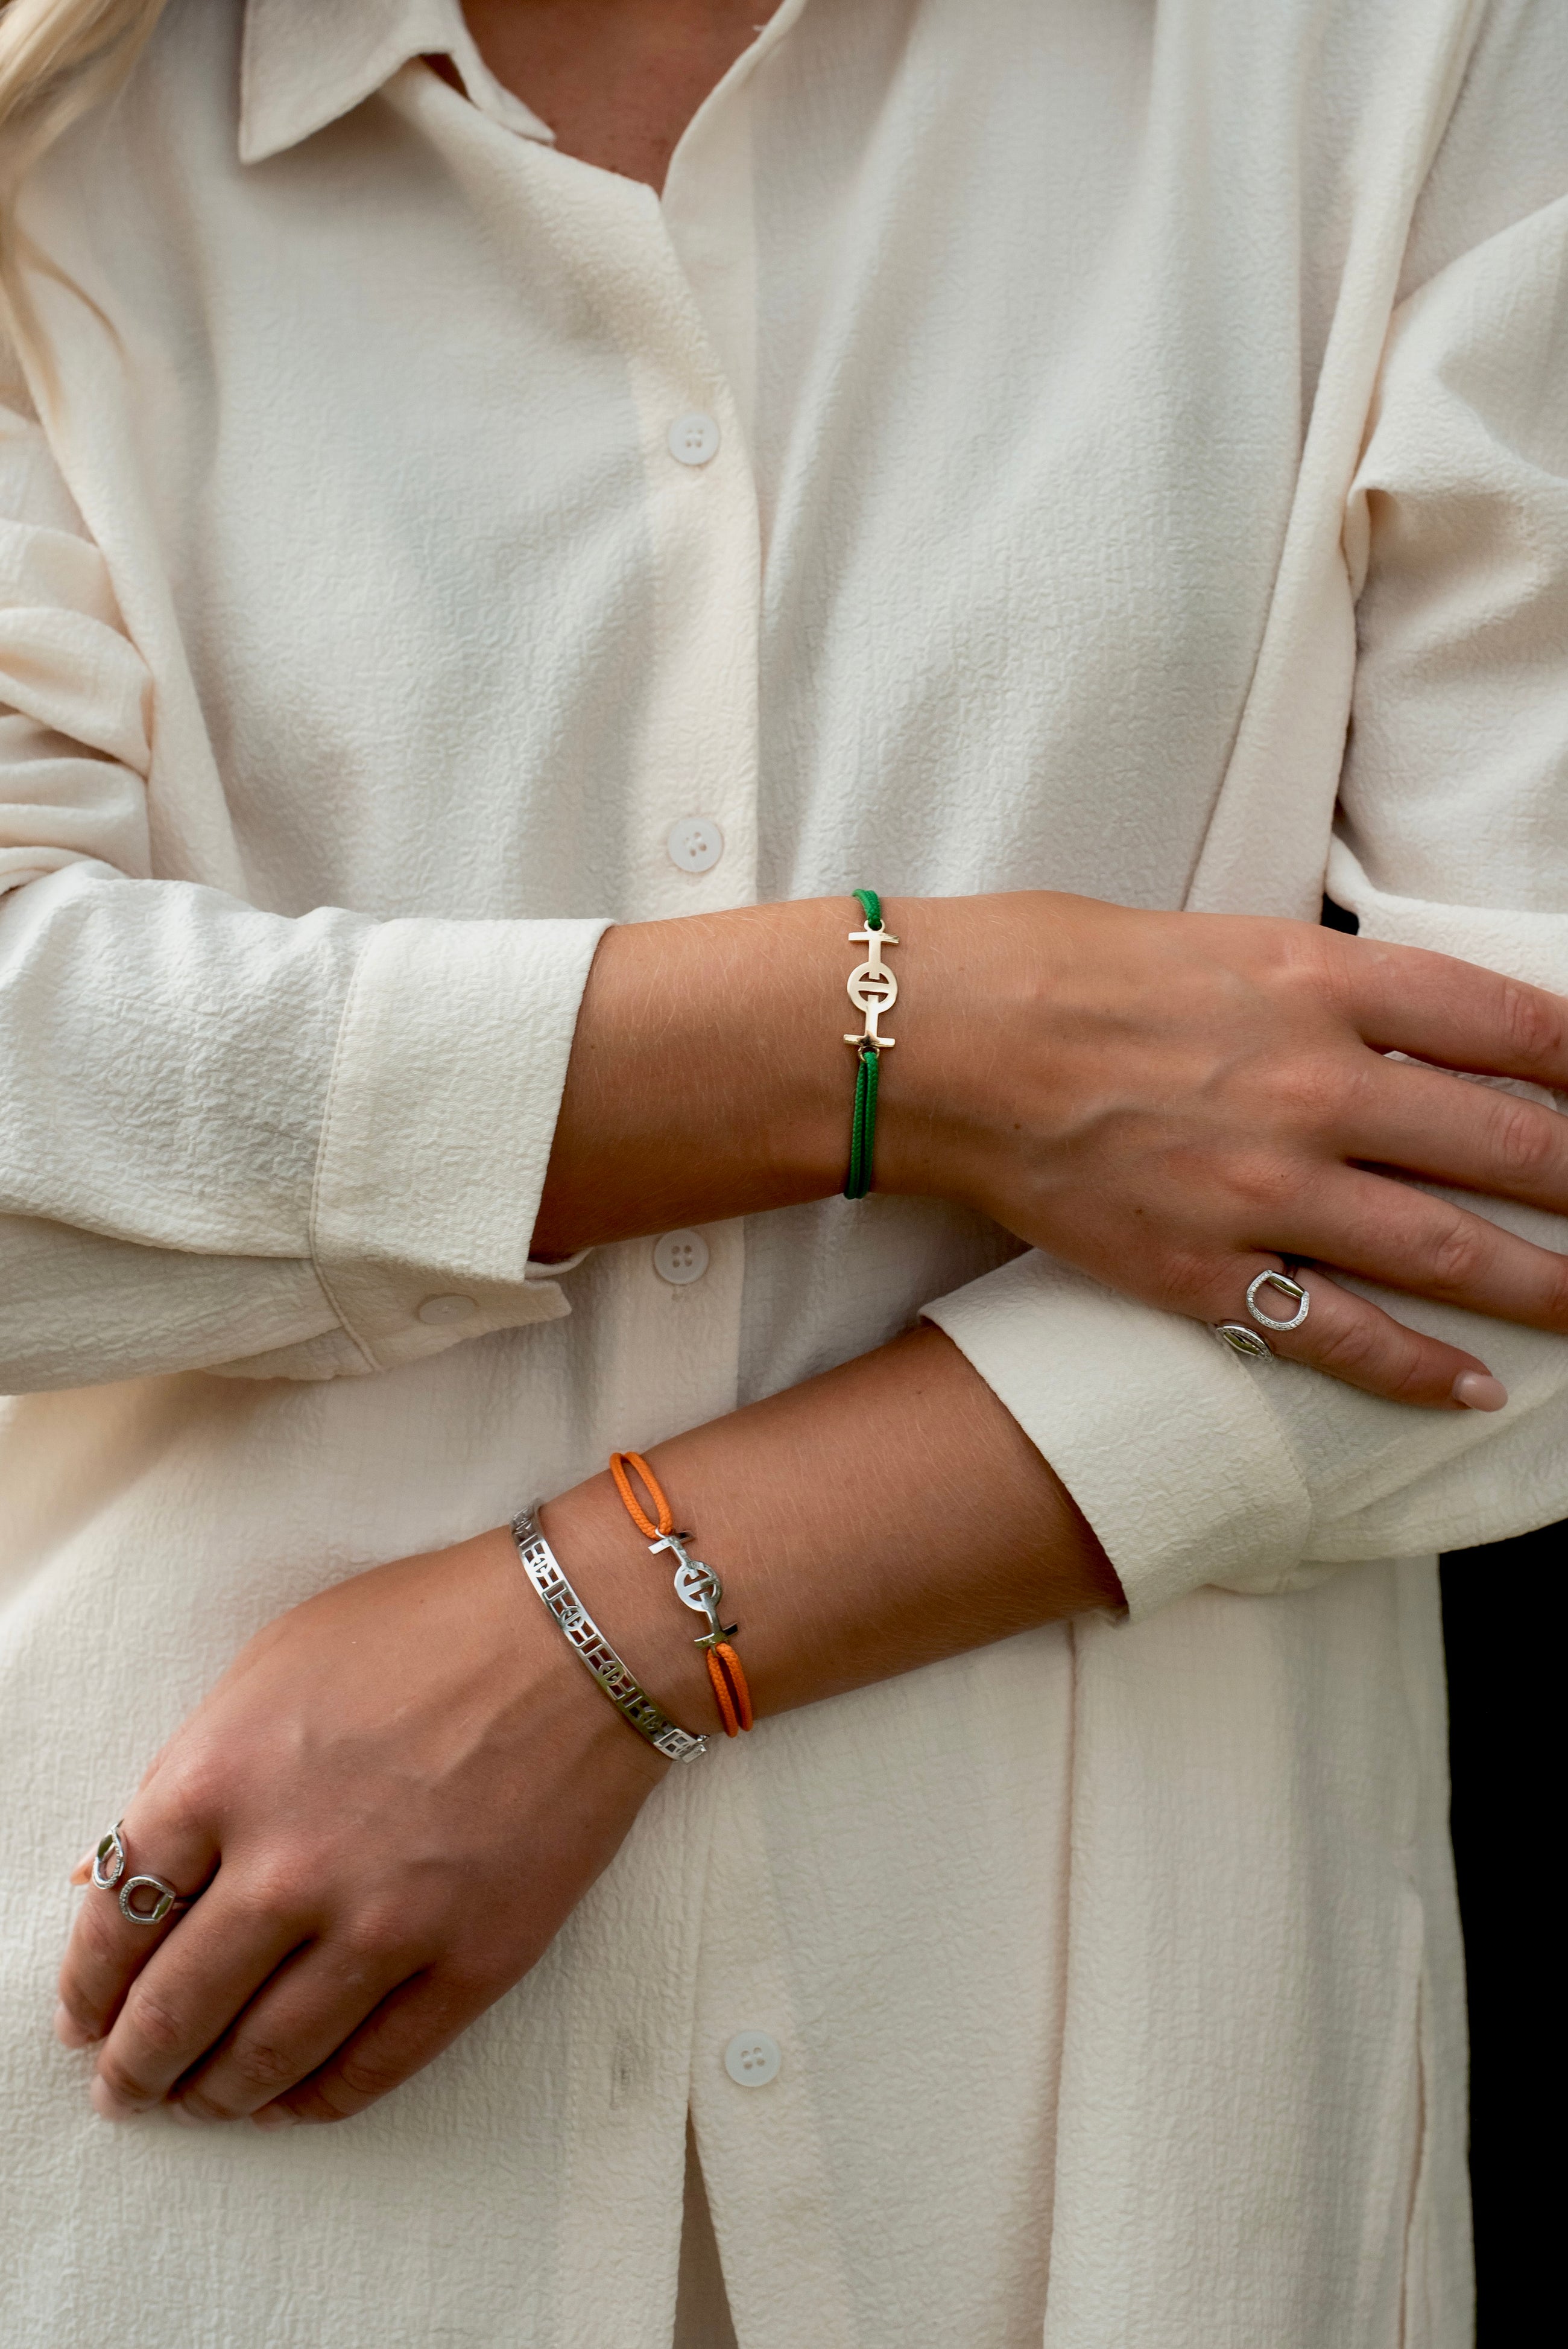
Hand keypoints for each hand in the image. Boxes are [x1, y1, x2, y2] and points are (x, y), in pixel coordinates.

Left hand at [55, 1530, 662, 2127]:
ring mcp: (383, 1924)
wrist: (580, 1636)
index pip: (114, 1917)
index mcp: (222, 1777)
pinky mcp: (470, 1962)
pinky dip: (318, 2099)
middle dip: (137, 2064)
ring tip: (200, 2103)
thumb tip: (116, 1872)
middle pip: (176, 2008)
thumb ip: (194, 1769)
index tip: (85, 2015)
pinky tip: (295, 2100)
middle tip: (127, 2087)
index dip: (88, 1984)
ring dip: (217, 2095)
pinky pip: (373, 2066)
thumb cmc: (427, 1627)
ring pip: (265, 2057)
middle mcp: (288, 1866)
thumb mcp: (274, 1665)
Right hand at [883, 892, 1567, 1405]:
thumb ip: (1322, 988)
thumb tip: (1407, 1028)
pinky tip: (1475, 1389)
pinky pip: (1337, 1335)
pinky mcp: (1203, 1270)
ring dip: (1541, 1283)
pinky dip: (1418, 1370)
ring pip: (1446, 1248)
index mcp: (1318, 982)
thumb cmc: (1057, 966)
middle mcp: (1313, 1085)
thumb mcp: (1220, 940)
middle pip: (1506, 1142)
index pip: (1508, 1023)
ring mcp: (1263, 1189)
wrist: (937, 1044)